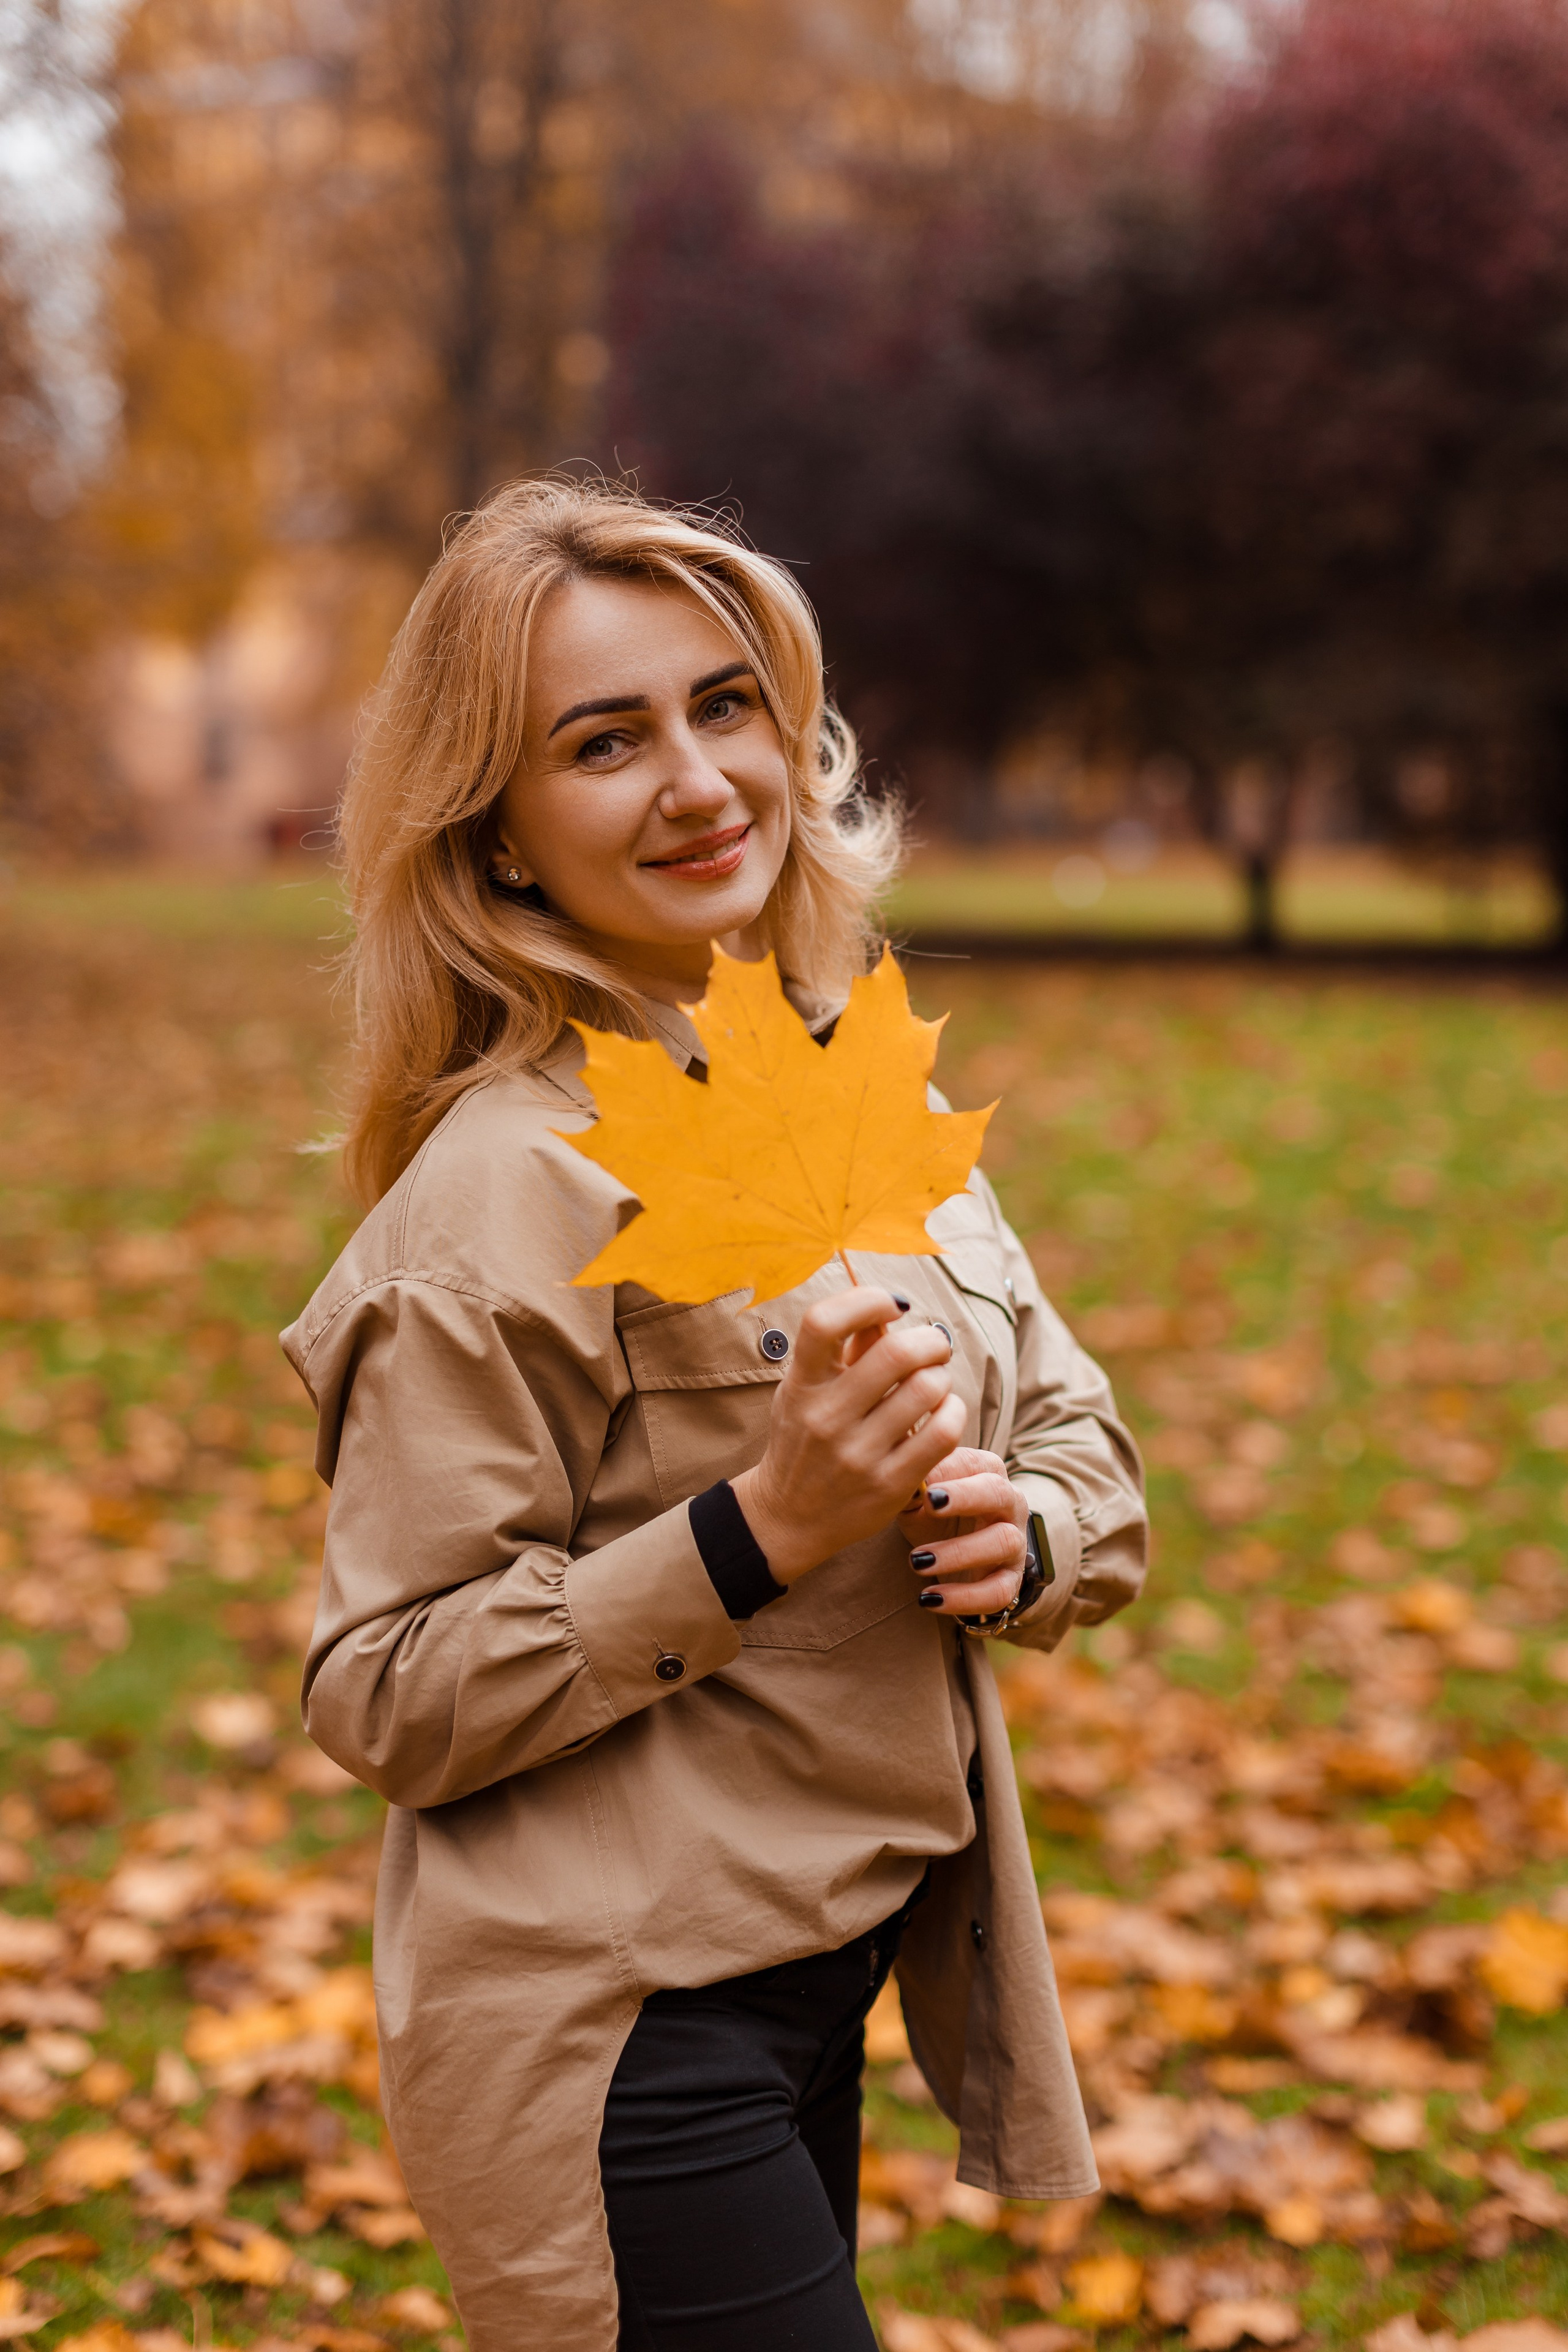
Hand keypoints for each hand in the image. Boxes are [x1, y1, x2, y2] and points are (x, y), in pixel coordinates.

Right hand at [731, 1290, 966, 1583]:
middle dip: (929, 1340)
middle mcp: (826, 1418)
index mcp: (802, 1386)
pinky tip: (944, 1412)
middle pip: (895, 1353)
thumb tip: (886, 1312)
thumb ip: (845, 1351)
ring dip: (942, 1376)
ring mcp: (858, 1454)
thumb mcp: (807, 1391)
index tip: (892, 1306)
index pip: (824, 1322)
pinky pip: (943, 1432)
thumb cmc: (802, 1441)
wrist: (787, 1517)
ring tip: (936, 1382)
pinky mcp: (889, 1484)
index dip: (867, 1300)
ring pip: (927, 1389)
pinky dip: (953, 1412)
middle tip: (935, 1346)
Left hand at [898, 1446, 1026, 1617]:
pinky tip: (929, 1598)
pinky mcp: (1011, 1580)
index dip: (949, 1471)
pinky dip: (964, 1598)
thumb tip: (897, 1474)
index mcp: (986, 1472)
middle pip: (998, 1492)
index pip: (973, 1463)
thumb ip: (911, 1485)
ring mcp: (1015, 1542)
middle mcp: (1009, 1503)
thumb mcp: (918, 1498)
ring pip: (1003, 1542)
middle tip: (929, 1504)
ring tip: (917, 1562)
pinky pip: (998, 1591)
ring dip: (959, 1553)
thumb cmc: (933, 1514)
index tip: (921, 1481)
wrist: (953, 1555)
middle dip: (965, 1497)